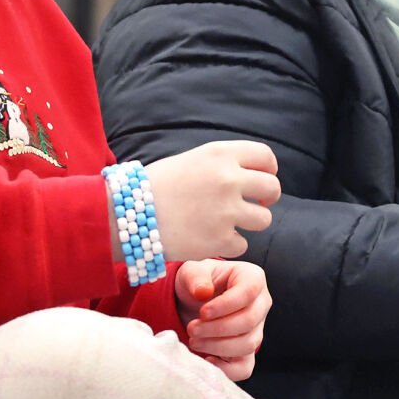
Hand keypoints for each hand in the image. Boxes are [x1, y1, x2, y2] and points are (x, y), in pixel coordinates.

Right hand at [143, 141, 280, 261]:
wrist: (125, 214)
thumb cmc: (157, 186)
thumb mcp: (192, 160)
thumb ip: (223, 164)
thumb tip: (256, 175)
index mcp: (220, 154)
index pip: (266, 157)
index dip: (268, 170)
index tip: (260, 180)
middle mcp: (228, 179)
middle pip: (272, 188)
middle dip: (266, 198)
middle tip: (254, 204)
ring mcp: (226, 211)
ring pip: (263, 220)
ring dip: (249, 223)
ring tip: (227, 223)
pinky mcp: (220, 240)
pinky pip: (242, 245)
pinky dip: (229, 245)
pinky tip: (209, 238)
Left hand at [175, 259, 270, 380]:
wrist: (195, 302)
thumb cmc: (198, 283)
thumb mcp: (192, 271)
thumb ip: (196, 276)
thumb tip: (202, 291)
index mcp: (252, 278)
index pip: (248, 292)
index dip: (225, 305)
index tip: (202, 312)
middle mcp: (261, 304)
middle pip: (249, 321)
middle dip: (217, 329)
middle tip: (192, 329)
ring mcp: (257, 329)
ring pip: (248, 344)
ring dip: (218, 347)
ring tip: (195, 340)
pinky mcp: (248, 351)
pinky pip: (245, 368)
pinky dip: (226, 369)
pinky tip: (207, 359)